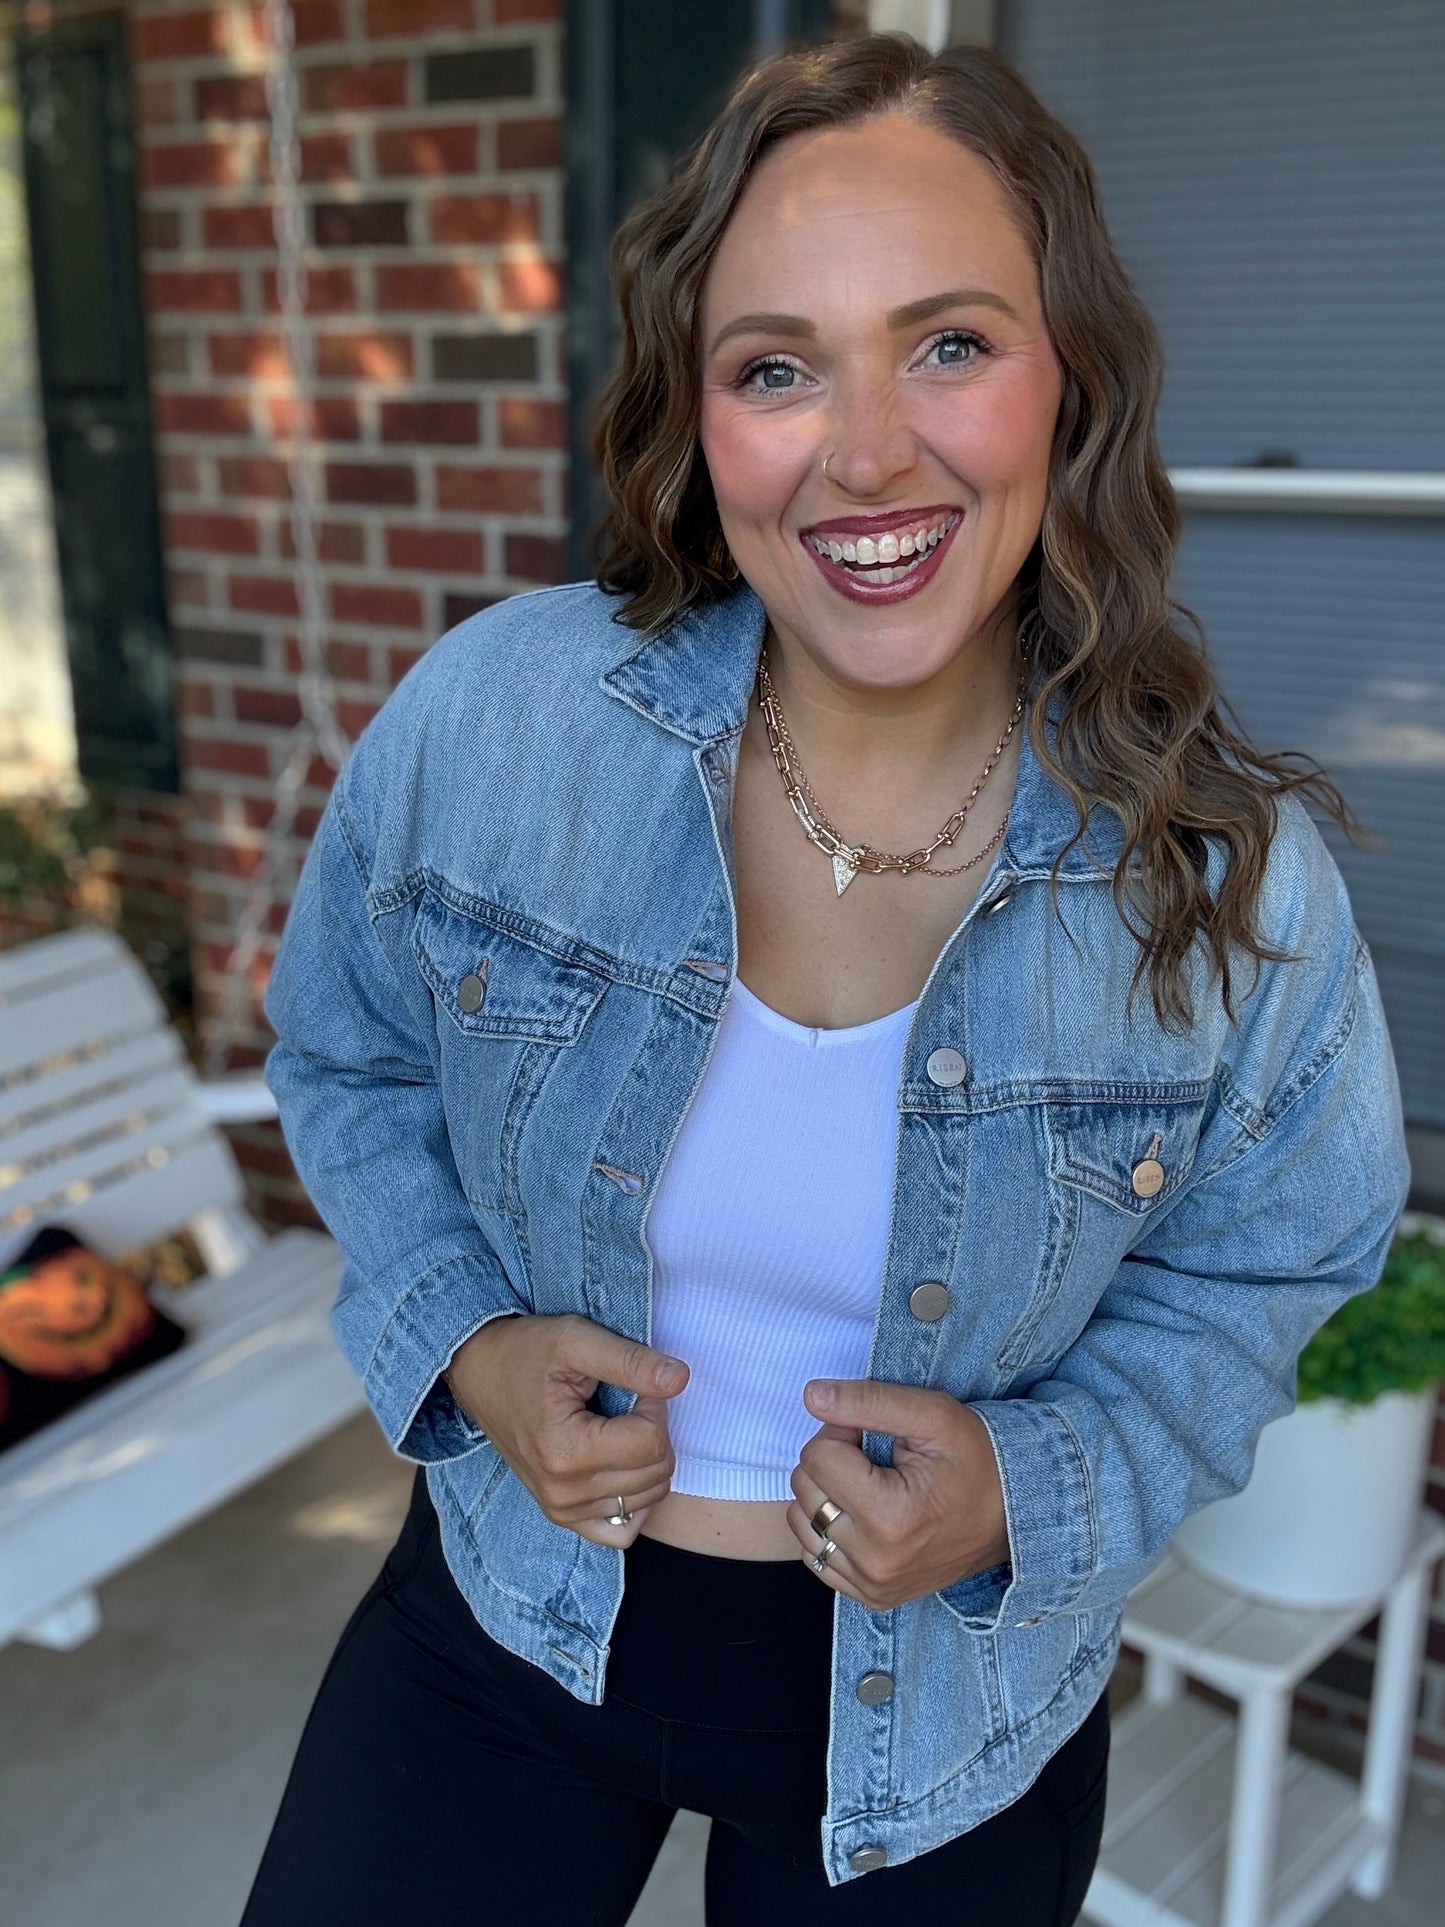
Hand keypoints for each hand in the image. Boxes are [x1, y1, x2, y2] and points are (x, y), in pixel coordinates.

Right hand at [445, 1314, 688, 1547]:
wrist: (480, 1372)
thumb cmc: (526, 1352)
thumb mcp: (575, 1339)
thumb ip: (630, 1360)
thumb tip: (681, 1378)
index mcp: (565, 1452)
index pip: (652, 1442)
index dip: (653, 1404)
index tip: (627, 1383)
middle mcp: (563, 1494)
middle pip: (657, 1473)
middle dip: (653, 1430)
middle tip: (623, 1402)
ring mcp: (562, 1512)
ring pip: (649, 1498)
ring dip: (646, 1459)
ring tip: (615, 1427)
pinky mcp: (563, 1518)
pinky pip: (622, 1532)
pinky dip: (635, 1501)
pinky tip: (621, 1466)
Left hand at [786, 1378, 1011, 1609]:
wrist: (1013, 1515)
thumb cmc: (978, 1460)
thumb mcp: (932, 1415)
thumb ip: (869, 1400)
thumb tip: (811, 1395)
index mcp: (891, 1518)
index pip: (818, 1456)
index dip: (842, 1431)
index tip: (874, 1434)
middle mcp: (875, 1562)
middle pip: (804, 1488)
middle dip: (831, 1460)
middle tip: (874, 1458)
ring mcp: (871, 1586)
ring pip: (801, 1522)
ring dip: (825, 1494)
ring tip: (870, 1486)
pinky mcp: (870, 1598)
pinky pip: (815, 1555)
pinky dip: (829, 1528)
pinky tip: (863, 1514)